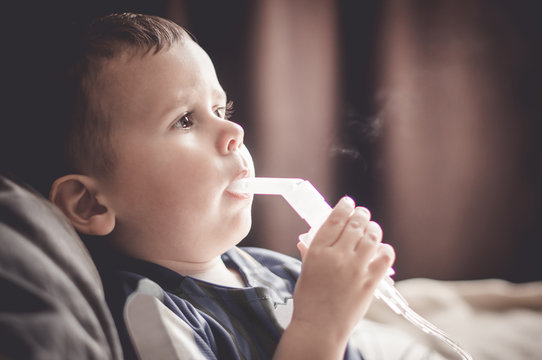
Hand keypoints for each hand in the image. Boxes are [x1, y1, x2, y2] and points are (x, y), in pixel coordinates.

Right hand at [292, 197, 394, 343]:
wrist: (320, 328)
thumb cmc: (308, 300)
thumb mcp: (305, 270)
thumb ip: (309, 251)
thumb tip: (307, 237)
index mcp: (318, 251)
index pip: (335, 219)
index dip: (344, 207)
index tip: (348, 202)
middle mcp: (337, 257)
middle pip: (355, 224)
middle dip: (361, 215)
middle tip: (362, 213)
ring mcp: (355, 269)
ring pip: (372, 237)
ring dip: (373, 228)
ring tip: (372, 228)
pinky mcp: (370, 282)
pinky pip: (385, 257)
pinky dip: (385, 249)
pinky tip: (381, 248)